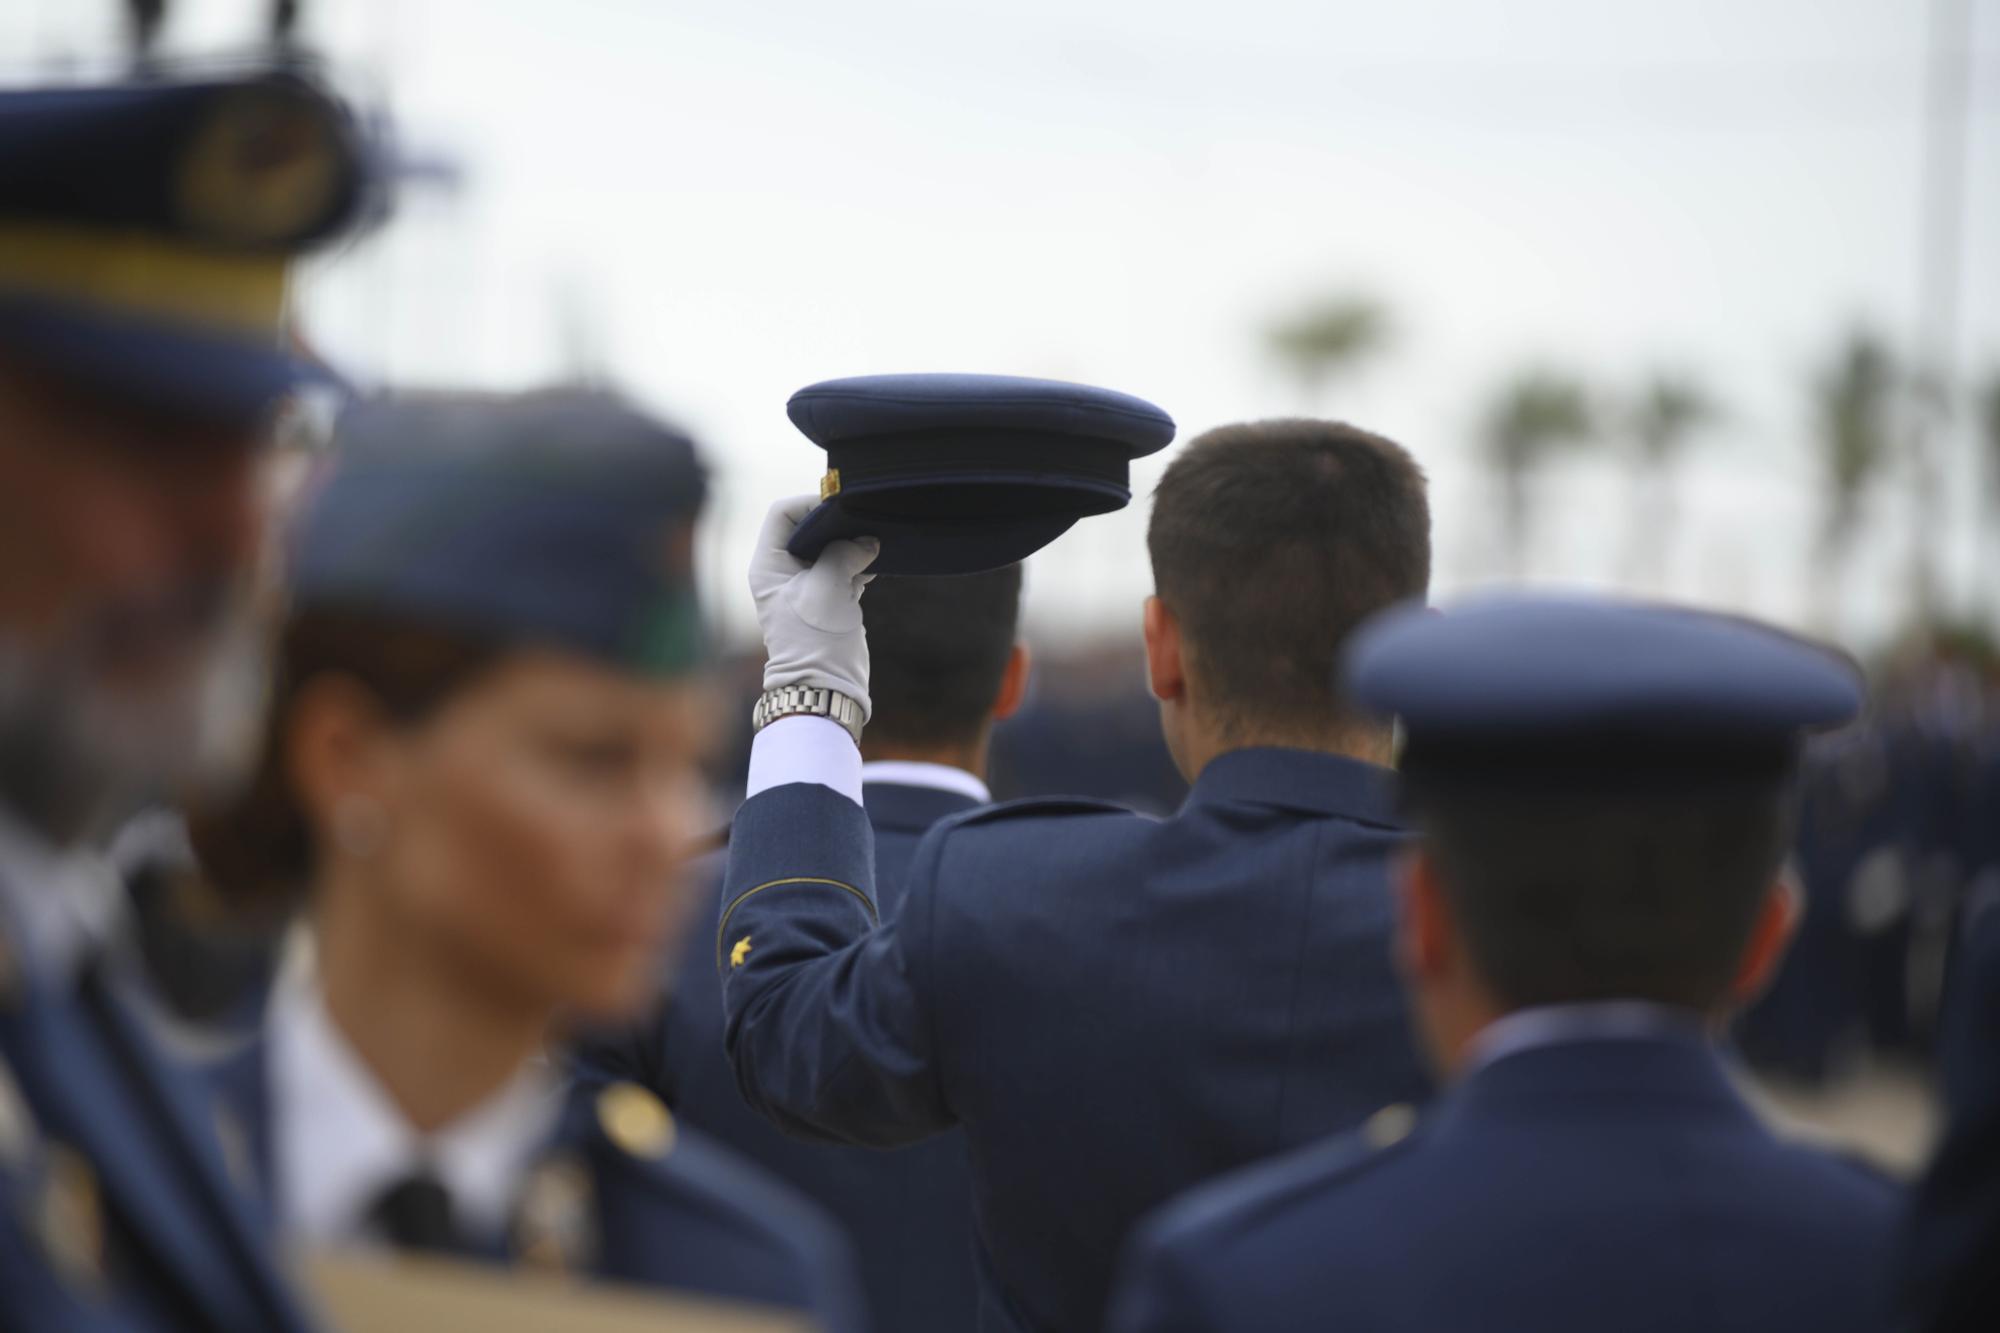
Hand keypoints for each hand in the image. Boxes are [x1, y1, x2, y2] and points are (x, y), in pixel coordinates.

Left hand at [749, 496, 878, 717]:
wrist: (826, 686)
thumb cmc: (815, 639)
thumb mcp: (827, 587)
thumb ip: (844, 553)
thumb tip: (867, 539)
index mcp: (769, 564)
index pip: (783, 514)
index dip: (810, 504)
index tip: (841, 508)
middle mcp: (784, 570)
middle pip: (809, 527)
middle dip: (837, 523)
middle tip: (863, 521)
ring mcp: (807, 584)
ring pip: (830, 546)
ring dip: (852, 542)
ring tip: (874, 541)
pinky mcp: (829, 597)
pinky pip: (845, 565)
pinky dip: (860, 560)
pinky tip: (877, 560)